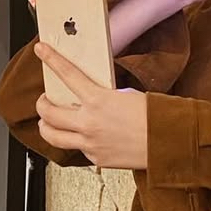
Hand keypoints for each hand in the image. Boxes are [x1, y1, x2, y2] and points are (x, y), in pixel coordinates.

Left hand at [35, 43, 148, 168]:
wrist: (169, 143)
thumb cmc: (156, 117)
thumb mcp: (127, 95)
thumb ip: (104, 95)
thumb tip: (92, 95)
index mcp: (98, 100)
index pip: (66, 74)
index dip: (51, 59)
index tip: (41, 51)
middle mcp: (89, 122)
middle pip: (48, 112)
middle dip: (42, 104)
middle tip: (44, 100)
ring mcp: (90, 143)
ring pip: (52, 136)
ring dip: (46, 126)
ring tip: (48, 122)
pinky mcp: (96, 159)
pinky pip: (77, 149)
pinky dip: (76, 141)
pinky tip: (83, 137)